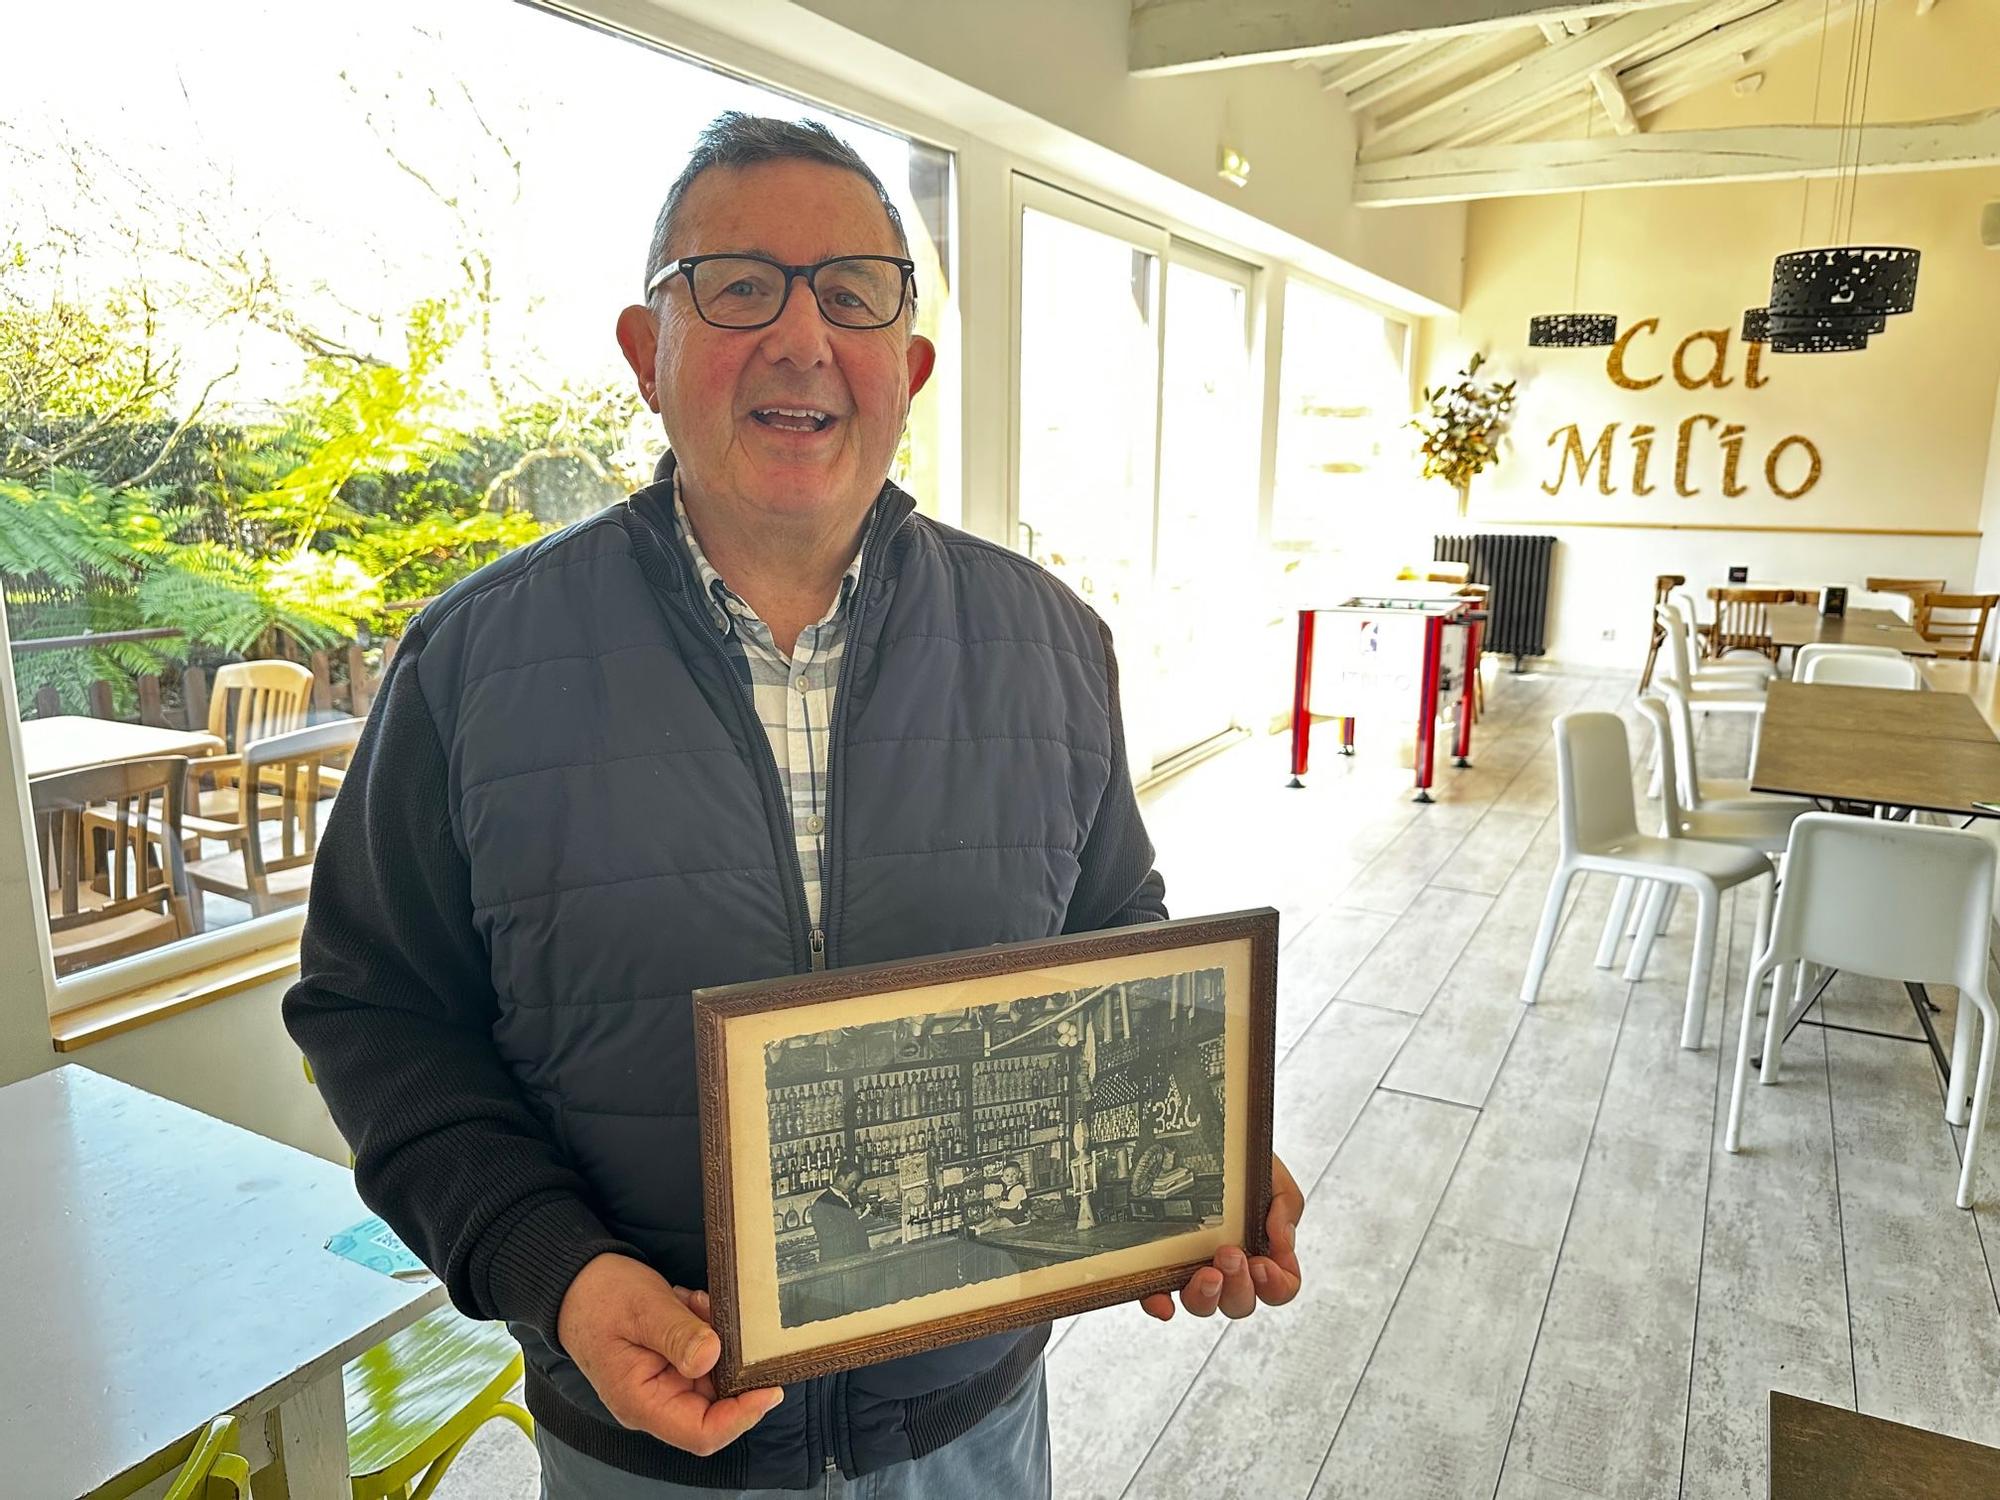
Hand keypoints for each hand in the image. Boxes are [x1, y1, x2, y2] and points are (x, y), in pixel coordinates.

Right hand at [556, 1253, 783, 1456]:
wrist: (576, 1283)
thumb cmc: (600, 1298)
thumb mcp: (644, 1310)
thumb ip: (678, 1335)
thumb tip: (712, 1357)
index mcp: (642, 1402)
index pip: (701, 1433)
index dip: (741, 1416)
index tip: (769, 1386)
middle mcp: (655, 1402)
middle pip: (716, 1405)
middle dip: (730, 1362)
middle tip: (720, 1316)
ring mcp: (664, 1384)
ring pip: (714, 1375)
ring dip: (717, 1339)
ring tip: (693, 1304)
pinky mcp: (671, 1365)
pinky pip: (705, 1356)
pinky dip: (707, 1329)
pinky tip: (690, 1305)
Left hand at [1140, 1153, 1302, 1321]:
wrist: (1203, 1130)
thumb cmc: (1240, 1159)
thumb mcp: (1271, 1174)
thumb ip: (1287, 1205)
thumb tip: (1282, 1241)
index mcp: (1261, 1250)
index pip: (1279, 1287)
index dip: (1275, 1285)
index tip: (1262, 1264)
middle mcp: (1229, 1266)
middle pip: (1240, 1302)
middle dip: (1238, 1285)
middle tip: (1230, 1253)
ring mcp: (1194, 1266)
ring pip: (1204, 1304)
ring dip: (1207, 1297)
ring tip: (1206, 1272)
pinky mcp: (1161, 1264)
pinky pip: (1158, 1295)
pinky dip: (1160, 1303)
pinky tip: (1162, 1303)